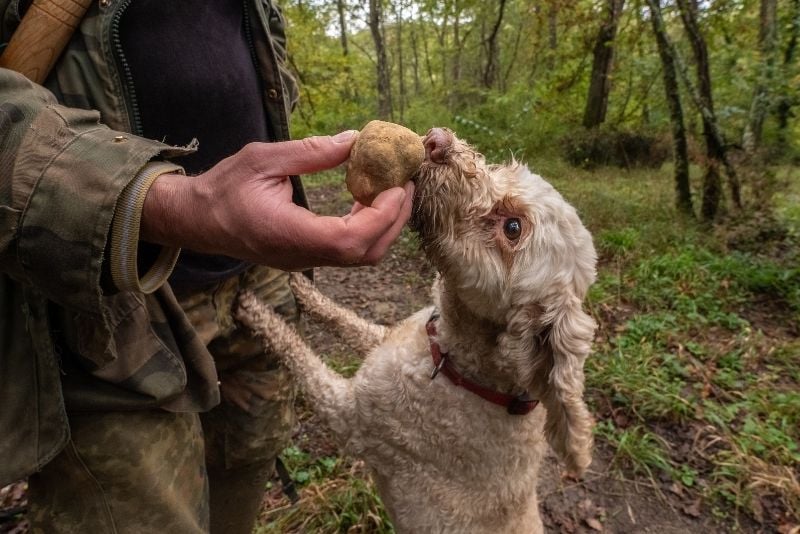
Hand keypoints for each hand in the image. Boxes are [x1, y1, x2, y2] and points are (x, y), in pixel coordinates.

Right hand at [141, 131, 414, 269]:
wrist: (197, 220)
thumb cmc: (224, 188)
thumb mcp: (264, 159)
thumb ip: (311, 152)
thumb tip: (354, 140)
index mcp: (290, 234)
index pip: (350, 239)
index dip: (382, 216)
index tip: (397, 186)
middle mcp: (302, 255)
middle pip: (366, 253)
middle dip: (394, 219)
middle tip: (406, 183)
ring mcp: (305, 261)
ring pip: (361, 256)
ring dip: (384, 224)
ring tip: (391, 188)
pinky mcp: (307, 257)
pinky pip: (348, 250)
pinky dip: (368, 227)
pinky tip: (365, 199)